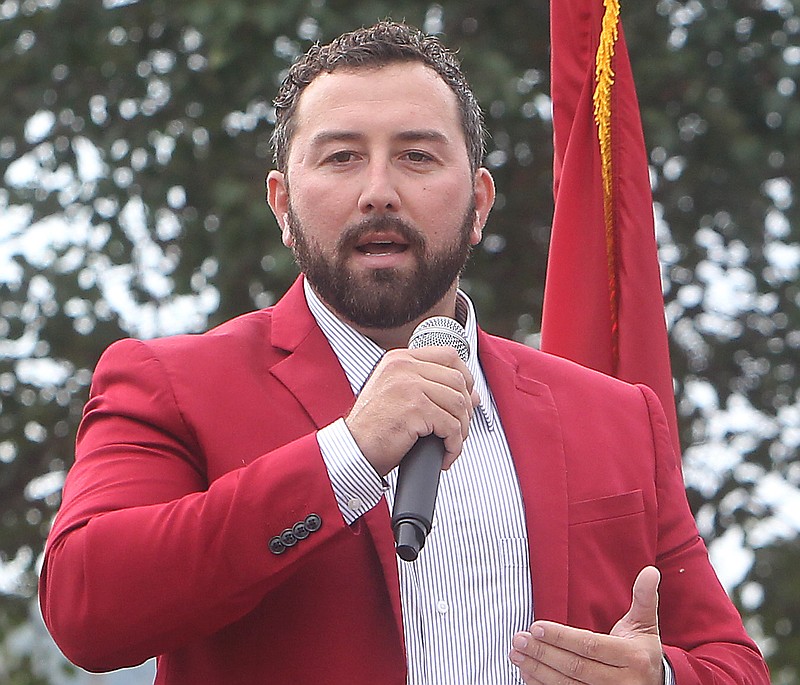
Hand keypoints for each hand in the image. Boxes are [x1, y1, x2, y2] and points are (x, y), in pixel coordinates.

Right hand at [344, 346, 477, 475]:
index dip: (466, 376)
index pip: (448, 355)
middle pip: (458, 379)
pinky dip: (454, 445)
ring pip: (458, 403)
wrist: (352, 450)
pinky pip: (451, 426)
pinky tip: (446, 454)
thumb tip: (473, 396)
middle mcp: (403, 367)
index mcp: (399, 359)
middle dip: (466, 409)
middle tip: (458, 430)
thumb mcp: (399, 396)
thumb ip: (431, 388)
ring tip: (451, 444)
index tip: (467, 398)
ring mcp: (409, 385)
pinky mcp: (415, 408)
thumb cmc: (373, 428)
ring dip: (461, 429)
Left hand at [510, 566, 663, 684]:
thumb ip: (643, 597)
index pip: (590, 646)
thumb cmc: (643, 650)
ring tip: (516, 655)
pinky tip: (527, 674)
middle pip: (575, 667)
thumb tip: (650, 571)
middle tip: (519, 640)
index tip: (536, 627)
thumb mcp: (645, 624)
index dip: (562, 637)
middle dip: (543, 652)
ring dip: (538, 670)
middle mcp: (623, 682)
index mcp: (632, 657)